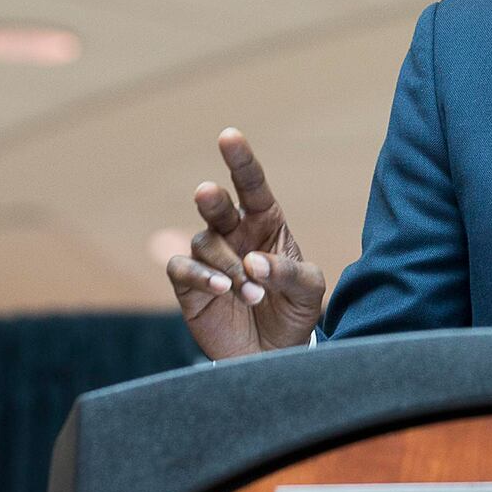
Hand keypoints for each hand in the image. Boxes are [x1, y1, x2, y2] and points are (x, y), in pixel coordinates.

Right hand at [166, 128, 325, 357]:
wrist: (275, 355)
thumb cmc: (295, 311)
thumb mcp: (309, 290)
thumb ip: (288, 272)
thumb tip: (255, 261)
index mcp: (266, 223)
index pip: (252, 185)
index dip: (240, 160)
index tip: (229, 135)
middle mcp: (235, 234)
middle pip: (217, 206)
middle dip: (212, 198)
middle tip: (208, 193)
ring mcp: (211, 258)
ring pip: (204, 242)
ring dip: (229, 266)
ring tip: (254, 293)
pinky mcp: (189, 285)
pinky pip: (181, 268)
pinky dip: (201, 275)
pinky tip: (223, 288)